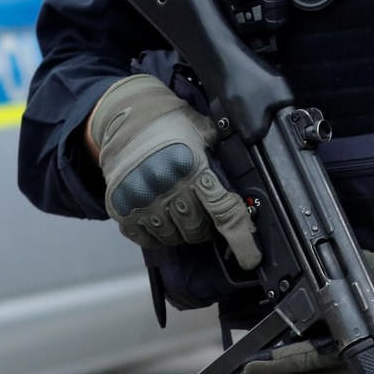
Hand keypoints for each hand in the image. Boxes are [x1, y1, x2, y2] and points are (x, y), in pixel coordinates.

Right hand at [87, 75, 259, 270]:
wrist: (124, 115)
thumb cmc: (168, 123)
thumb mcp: (203, 131)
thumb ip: (220, 157)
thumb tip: (241, 186)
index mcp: (193, 168)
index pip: (223, 212)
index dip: (241, 240)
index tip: (250, 258)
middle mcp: (167, 187)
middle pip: (198, 230)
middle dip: (205, 226)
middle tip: (201, 210)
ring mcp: (142, 201)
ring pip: (173, 238)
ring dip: (180, 230)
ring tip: (177, 207)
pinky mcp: (122, 209)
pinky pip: (148, 239)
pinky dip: (157, 234)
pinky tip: (159, 214)